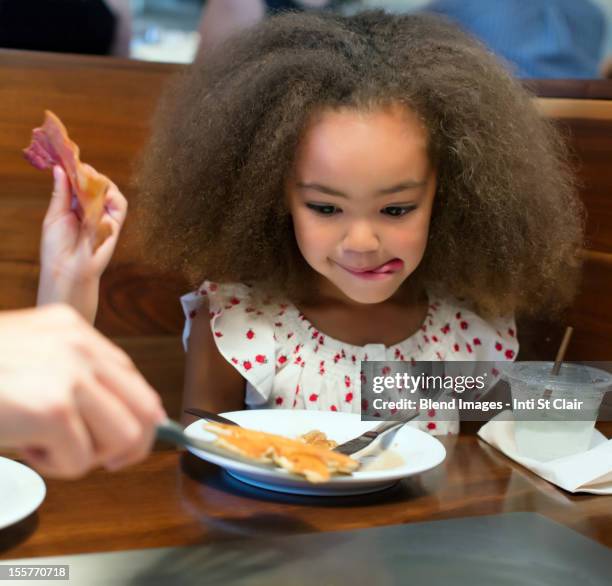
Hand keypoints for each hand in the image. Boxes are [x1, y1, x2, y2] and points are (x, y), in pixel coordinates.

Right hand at [0, 305, 165, 478]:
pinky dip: (54, 467)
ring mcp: (69, 374)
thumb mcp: (28, 359)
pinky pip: (81, 461)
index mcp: (74, 331)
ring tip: (45, 445)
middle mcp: (80, 346)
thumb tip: (121, 420)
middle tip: (96, 458)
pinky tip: (25, 447)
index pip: (134, 382)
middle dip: (128, 447)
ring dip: (87, 456)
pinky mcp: (52, 408)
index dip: (136, 420)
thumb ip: (72, 377)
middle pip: (145, 410)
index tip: (120, 443)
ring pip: (124, 438)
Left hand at [37, 165, 126, 322]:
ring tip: (89, 180)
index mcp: (74, 207)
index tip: (69, 160)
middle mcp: (91, 210)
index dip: (77, 171)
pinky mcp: (114, 224)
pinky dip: (113, 195)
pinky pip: (120, 205)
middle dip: (89, 174)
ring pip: (110, 191)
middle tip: (80, 167)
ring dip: (101, 182)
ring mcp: (104, 216)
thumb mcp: (55, 215)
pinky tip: (100, 193)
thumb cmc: (57, 247)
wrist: (67, 269)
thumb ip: (61, 193)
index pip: (80, 184)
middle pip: (96, 184)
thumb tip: (59, 169)